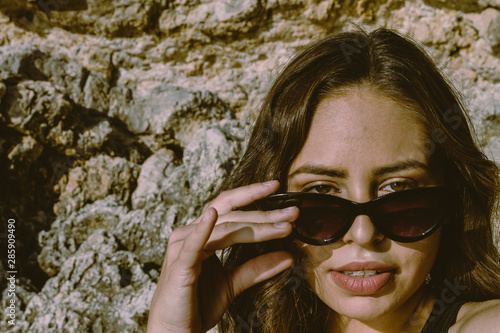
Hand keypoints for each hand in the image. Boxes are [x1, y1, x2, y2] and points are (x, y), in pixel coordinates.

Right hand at [147, 181, 298, 332]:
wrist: (175, 332)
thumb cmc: (198, 304)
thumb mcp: (233, 284)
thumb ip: (257, 268)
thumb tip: (289, 256)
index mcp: (201, 235)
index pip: (230, 208)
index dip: (252, 196)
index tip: (278, 188)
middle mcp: (190, 234)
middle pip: (231, 214)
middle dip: (264, 212)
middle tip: (293, 212)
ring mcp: (183, 247)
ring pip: (224, 228)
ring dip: (256, 226)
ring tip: (283, 226)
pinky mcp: (180, 265)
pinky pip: (193, 245)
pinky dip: (203, 229)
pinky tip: (214, 216)